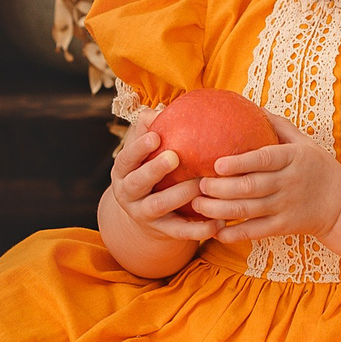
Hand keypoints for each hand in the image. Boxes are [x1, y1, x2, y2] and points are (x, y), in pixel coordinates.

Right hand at [108, 123, 215, 243]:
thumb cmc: (149, 170)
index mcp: (122, 171)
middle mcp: (128, 194)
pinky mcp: (161, 231)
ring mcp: (143, 214)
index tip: (155, 136)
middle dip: (154, 170)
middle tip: (174, 157)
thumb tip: (160, 110)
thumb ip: (148, 131)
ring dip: (180, 194)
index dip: (138, 148)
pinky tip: (217, 221)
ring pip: (159, 206)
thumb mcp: (143, 153)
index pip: (125, 159)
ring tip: (201, 184)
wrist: (144, 216)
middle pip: (137, 183)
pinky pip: (179, 232)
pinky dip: (198, 228)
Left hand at [191, 123, 340, 242]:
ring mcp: (286, 207)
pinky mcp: (284, 226)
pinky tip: (216, 232)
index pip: (264, 159)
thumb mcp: (304, 142)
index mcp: (292, 158)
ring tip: (198, 204)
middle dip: (220, 188)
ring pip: (248, 211)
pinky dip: (235, 234)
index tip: (216, 163)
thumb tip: (249, 104)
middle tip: (198, 184)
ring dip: (219, 210)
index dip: (239, 163)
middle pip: (250, 187)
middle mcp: (288, 183)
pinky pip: (256, 232)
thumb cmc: (317, 166)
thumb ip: (277, 125)